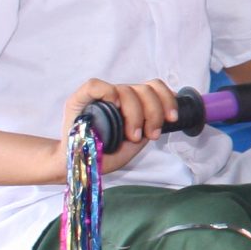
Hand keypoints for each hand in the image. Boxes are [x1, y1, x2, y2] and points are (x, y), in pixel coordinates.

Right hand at [62, 78, 178, 174]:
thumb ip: (148, 127)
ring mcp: (100, 96)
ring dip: (136, 114)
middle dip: (154, 113)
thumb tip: (165, 118)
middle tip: (150, 135)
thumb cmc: (106, 153)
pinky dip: (109, 92)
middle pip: (145, 89)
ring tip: (133, 136)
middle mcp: (118, 95)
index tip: (171, 119)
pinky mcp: (81, 100)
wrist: (79, 163)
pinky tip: (114, 105)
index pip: (154, 87)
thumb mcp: (135, 142)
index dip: (167, 99)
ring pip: (127, 90)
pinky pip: (96, 86)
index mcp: (133, 102)